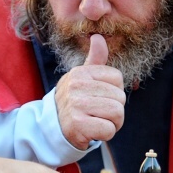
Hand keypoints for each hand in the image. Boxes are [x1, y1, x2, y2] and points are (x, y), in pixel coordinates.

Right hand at [55, 34, 125, 149]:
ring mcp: (76, 105)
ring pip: (117, 113)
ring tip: (96, 122)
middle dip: (114, 110)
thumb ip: (95, 59)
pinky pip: (109, 130)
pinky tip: (91, 131)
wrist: (53, 128)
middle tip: (97, 113)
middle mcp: (76, 86)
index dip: (114, 92)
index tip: (99, 98)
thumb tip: (98, 37)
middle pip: (120, 97)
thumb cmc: (75, 101)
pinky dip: (104, 134)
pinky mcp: (77, 125)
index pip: (118, 78)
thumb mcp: (83, 78)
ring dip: (112, 123)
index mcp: (80, 72)